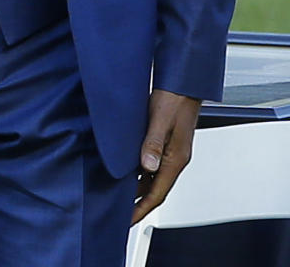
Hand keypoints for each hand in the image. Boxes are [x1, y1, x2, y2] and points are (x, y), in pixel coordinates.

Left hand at [132, 89, 200, 223]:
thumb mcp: (160, 119)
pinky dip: (140, 174)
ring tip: (121, 199)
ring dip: (139, 189)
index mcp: (176, 158)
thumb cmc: (174, 98)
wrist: (183, 83)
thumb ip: (153, 143)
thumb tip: (147, 167)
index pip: (158, 192)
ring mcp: (171, 151)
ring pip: (153, 178)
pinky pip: (152, 165)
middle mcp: (175, 158)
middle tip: (121, 215)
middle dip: (139, 204)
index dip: (142, 208)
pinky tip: (128, 173)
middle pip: (156, 189)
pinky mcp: (165, 142)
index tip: (128, 220)